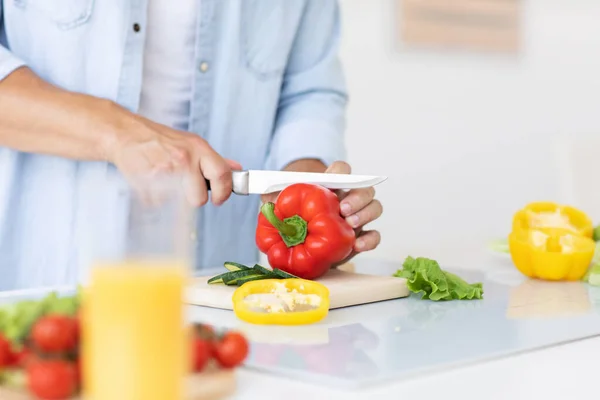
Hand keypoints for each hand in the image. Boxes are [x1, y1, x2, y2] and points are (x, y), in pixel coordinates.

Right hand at [105, 107, 239, 206]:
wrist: (126, 134)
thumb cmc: (161, 139)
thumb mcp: (192, 143)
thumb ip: (215, 159)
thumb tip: (236, 169)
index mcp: (198, 148)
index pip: (222, 175)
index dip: (224, 192)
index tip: (219, 199)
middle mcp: (184, 158)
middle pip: (199, 198)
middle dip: (194, 198)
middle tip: (186, 187)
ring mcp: (164, 170)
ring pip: (178, 202)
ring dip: (173, 197)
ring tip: (166, 180)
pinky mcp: (146, 181)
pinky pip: (158, 202)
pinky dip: (156, 196)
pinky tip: (152, 181)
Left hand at [260, 159, 381, 262]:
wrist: (297, 237)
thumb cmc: (289, 214)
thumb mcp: (277, 204)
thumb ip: (273, 199)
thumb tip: (267, 199)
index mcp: (329, 185)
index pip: (342, 170)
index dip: (341, 173)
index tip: (332, 185)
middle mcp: (347, 198)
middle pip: (364, 189)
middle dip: (358, 197)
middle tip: (343, 210)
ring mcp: (356, 217)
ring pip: (374, 208)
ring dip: (366, 214)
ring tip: (350, 224)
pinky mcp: (358, 237)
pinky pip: (374, 235)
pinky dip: (370, 239)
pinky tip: (358, 245)